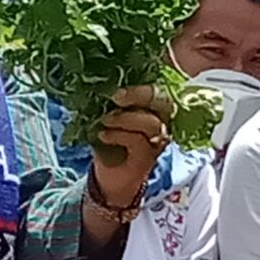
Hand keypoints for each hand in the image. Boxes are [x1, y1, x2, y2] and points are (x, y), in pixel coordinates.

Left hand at [87, 86, 172, 215]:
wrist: (110, 179)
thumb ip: (113, 100)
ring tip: (105, 120)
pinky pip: (138, 141)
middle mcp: (162, 121)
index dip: (144, 83)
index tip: (122, 82)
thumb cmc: (111, 142)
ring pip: (152, 123)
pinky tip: (103, 135)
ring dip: (126, 118)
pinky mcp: (148, 157)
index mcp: (154, 106)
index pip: (158, 87)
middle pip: (163, 101)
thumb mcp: (110, 115)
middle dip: (141, 95)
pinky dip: (119, 135)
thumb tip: (97, 81)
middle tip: (117, 96)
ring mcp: (158, 140)